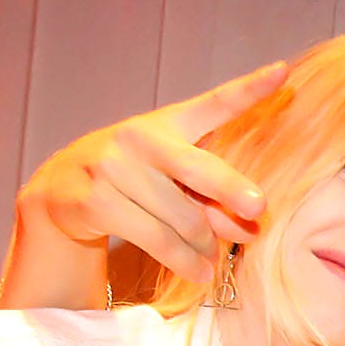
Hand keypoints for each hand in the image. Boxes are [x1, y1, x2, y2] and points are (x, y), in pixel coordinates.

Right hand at [15, 61, 286, 281]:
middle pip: (198, 168)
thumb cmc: (134, 179)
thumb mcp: (172, 176)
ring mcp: (113, 168)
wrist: (61, 189)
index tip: (283, 73)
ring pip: (183, 219)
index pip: (213, 104)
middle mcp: (139, 138)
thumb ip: (214, 197)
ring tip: (212, 257)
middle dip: (231, 189)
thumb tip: (251, 228)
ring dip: (205, 244)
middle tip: (258, 209)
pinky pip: (157, 241)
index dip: (249, 90)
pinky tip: (200, 272)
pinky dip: (185, 261)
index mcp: (167, 123)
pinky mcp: (96, 202)